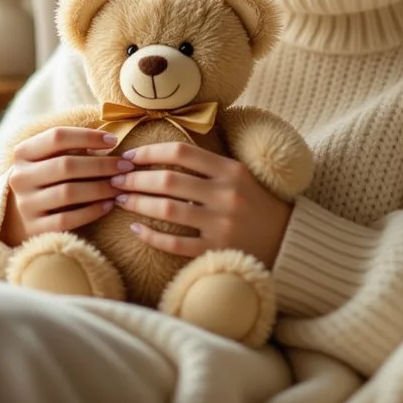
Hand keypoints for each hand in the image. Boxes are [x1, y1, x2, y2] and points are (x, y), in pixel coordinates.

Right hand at [1, 127, 132, 246]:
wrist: (17, 217)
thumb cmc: (44, 179)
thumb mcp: (48, 159)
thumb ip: (71, 147)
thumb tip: (108, 139)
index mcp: (23, 153)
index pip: (57, 136)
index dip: (88, 136)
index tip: (113, 140)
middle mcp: (19, 177)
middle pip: (65, 165)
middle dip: (101, 165)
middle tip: (126, 167)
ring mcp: (25, 204)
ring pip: (68, 193)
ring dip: (100, 188)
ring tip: (121, 186)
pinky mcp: (34, 229)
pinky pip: (68, 219)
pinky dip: (91, 211)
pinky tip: (108, 205)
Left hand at [111, 141, 292, 267]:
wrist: (287, 240)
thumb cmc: (254, 203)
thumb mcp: (236, 176)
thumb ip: (204, 166)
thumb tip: (156, 156)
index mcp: (230, 170)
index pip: (180, 152)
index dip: (148, 152)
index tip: (128, 157)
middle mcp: (226, 194)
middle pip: (167, 180)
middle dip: (134, 178)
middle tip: (115, 179)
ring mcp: (222, 224)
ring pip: (167, 209)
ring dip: (137, 203)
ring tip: (120, 199)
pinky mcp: (217, 251)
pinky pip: (175, 243)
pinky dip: (151, 236)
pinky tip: (136, 229)